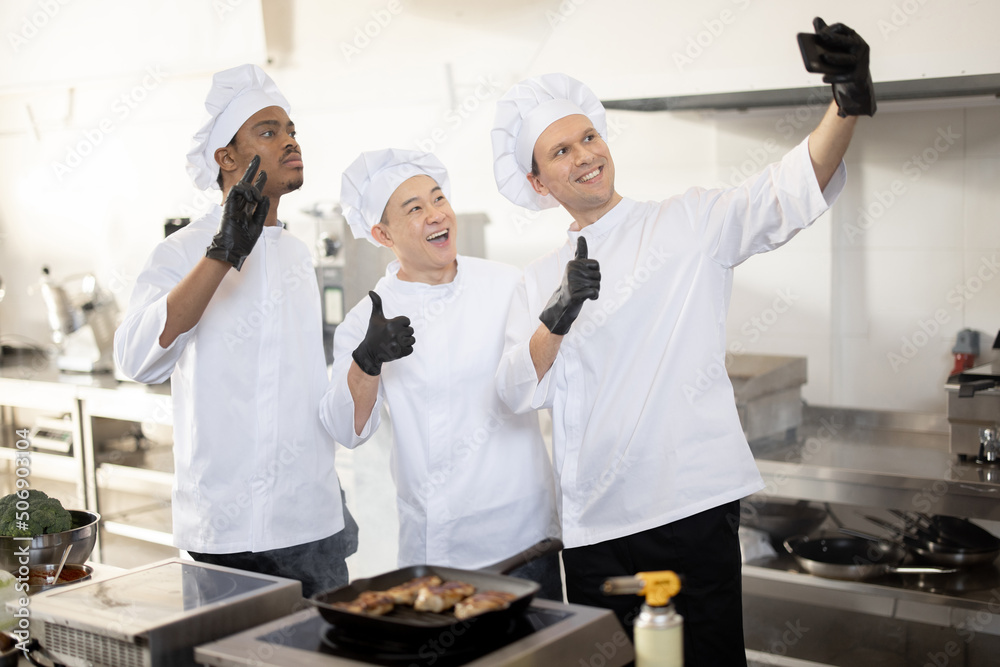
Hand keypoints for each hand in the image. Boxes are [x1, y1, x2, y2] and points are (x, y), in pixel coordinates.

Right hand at [206, 155, 270, 270]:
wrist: (232, 249)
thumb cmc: (243, 241)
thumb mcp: (258, 225)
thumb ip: (262, 210)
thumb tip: (265, 197)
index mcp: (247, 209)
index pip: (254, 192)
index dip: (259, 181)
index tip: (263, 172)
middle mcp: (240, 204)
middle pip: (246, 183)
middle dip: (252, 170)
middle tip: (257, 158)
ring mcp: (233, 204)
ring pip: (242, 186)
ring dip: (252, 188)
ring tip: (256, 197)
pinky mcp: (228, 206)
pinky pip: (236, 191)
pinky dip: (245, 190)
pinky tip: (252, 197)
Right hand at [352, 291, 414, 375]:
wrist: (369, 353)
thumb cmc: (373, 333)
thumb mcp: (375, 318)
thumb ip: (376, 304)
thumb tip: (371, 291)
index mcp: (391, 324)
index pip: (407, 321)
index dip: (401, 324)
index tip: (393, 328)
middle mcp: (395, 334)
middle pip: (411, 330)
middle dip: (404, 333)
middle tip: (393, 336)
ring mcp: (398, 345)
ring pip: (412, 340)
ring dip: (406, 341)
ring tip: (396, 342)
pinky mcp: (400, 354)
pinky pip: (411, 349)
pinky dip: (405, 350)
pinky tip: (396, 348)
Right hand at [539, 237, 600, 335]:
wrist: (562, 303)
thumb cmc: (572, 284)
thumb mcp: (575, 266)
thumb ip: (580, 253)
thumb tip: (581, 235)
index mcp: (573, 263)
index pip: (596, 264)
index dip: (594, 272)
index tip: (584, 276)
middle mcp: (572, 270)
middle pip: (598, 275)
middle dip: (595, 283)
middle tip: (583, 286)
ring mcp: (573, 282)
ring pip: (597, 285)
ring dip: (594, 290)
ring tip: (583, 291)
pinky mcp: (575, 294)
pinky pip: (594, 293)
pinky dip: (594, 297)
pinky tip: (586, 298)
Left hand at [812, 17, 875, 117]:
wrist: (854, 82)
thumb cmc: (842, 62)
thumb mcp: (835, 48)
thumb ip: (826, 36)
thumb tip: (816, 19)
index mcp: (853, 38)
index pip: (843, 29)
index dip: (832, 29)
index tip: (820, 33)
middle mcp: (860, 47)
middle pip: (848, 41)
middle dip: (836, 38)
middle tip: (823, 37)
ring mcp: (862, 61)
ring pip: (849, 59)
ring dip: (836, 58)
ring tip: (824, 57)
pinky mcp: (860, 75)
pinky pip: (847, 76)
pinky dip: (835, 77)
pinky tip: (824, 78)